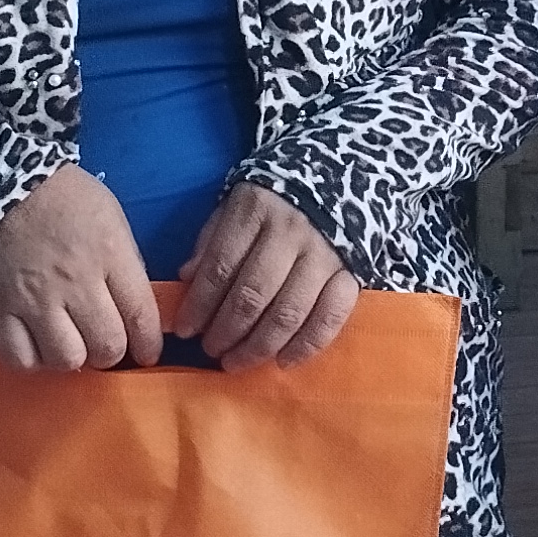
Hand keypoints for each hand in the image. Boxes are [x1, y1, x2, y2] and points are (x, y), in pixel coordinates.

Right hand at [0, 164, 166, 370]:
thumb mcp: (111, 218)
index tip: (147, 351)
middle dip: (111, 351)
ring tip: (68, 341)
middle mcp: (74, 283)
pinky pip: (19, 357)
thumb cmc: (63, 197)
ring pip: (66, 359)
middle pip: (106, 346)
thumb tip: (136, 309)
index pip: (140, 317)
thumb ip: (126, 264)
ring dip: (73, 356)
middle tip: (102, 342)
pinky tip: (36, 345)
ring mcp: (33, 299)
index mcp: (109, 255)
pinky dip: (32, 360)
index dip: (149, 344)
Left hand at [176, 183, 364, 370]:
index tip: (185, 330)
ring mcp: (325, 254)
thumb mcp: (236, 205)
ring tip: (236, 362)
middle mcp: (291, 232)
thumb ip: (211, 241)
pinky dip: (307, 345)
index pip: (221, 266)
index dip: (199, 305)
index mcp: (256, 210)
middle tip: (211, 350)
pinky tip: (284, 361)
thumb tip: (186, 279)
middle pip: (253, 294)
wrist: (341, 175)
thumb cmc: (276, 199)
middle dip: (226, 331)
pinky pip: (331, 316)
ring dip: (258, 346)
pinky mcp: (353, 273)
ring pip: (288, 312)